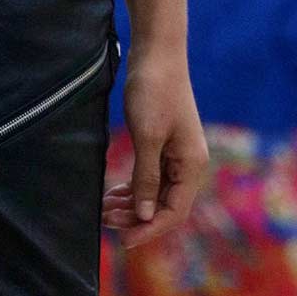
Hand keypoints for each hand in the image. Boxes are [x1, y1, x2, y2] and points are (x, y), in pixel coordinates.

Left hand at [104, 41, 207, 249]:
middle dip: (136, 218)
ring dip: (131, 205)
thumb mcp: (147, 138)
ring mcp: (176, 156)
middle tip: (105, 222)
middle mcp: (188, 165)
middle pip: (164, 206)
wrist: (156, 54)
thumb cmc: (154, 92)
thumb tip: (143, 215)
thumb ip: (146, 178)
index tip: (124, 241)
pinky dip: (132, 189)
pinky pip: (150, 178)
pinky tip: (113, 194)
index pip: (174, 212)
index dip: (149, 229)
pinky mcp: (163, 146)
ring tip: (104, 210)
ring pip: (154, 194)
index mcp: (192, 166)